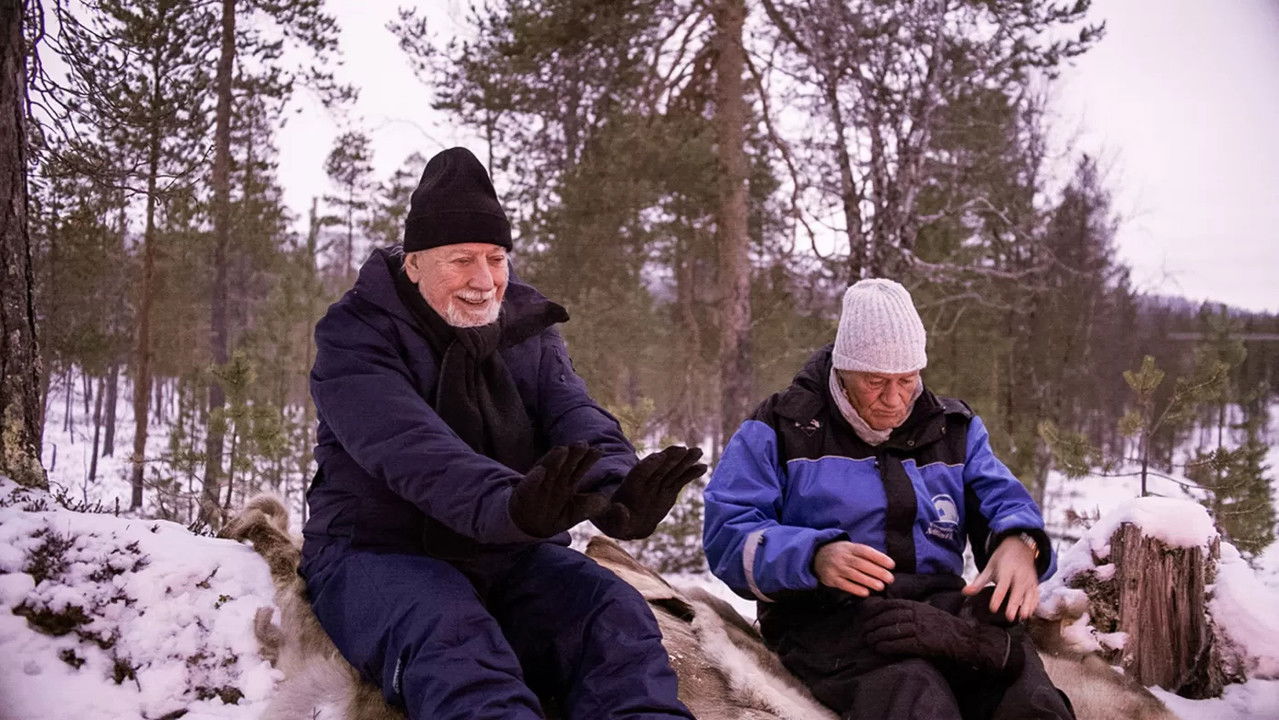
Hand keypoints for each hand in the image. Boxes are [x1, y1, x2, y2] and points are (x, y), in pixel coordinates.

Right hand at [508, 444, 607, 537]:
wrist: (531, 529)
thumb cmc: (555, 516)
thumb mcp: (576, 512)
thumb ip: (591, 506)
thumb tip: (608, 501)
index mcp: (567, 482)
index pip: (580, 467)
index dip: (589, 459)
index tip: (599, 450)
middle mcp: (553, 479)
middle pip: (565, 464)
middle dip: (574, 454)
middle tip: (583, 443)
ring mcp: (539, 484)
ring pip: (548, 470)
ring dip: (554, 460)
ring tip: (563, 449)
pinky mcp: (524, 494)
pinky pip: (528, 485)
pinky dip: (533, 478)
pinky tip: (540, 471)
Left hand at [591, 446, 706, 539]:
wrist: (629, 523)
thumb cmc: (615, 522)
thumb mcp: (610, 520)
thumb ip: (616, 516)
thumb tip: (621, 511)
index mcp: (630, 486)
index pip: (639, 472)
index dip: (649, 464)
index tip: (659, 456)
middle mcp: (646, 482)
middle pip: (659, 467)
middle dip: (670, 458)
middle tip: (682, 449)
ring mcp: (659, 485)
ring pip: (673, 470)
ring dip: (685, 460)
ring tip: (698, 451)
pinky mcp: (669, 490)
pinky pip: (681, 480)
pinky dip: (691, 473)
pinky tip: (703, 467)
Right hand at [813, 541, 894, 596]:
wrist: (815, 556)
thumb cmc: (840, 553)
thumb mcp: (849, 548)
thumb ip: (863, 555)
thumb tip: (884, 565)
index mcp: (849, 548)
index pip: (866, 551)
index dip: (879, 558)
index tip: (892, 565)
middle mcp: (843, 557)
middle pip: (861, 564)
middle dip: (877, 571)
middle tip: (890, 578)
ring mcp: (836, 568)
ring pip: (854, 575)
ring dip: (868, 581)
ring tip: (881, 586)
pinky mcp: (831, 579)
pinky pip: (844, 584)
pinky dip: (855, 589)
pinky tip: (866, 592)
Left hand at [861, 598, 1021, 675]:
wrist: (965, 638)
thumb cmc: (944, 626)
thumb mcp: (928, 611)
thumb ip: (912, 610)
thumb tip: (891, 611)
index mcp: (917, 606)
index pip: (890, 604)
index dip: (875, 610)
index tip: (865, 616)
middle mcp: (917, 615)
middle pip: (887, 617)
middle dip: (872, 624)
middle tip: (863, 631)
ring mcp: (920, 629)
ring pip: (891, 630)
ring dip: (876, 636)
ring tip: (869, 641)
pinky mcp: (923, 643)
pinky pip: (900, 644)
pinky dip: (887, 646)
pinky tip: (879, 648)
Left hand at [962, 534, 1039, 620]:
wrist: (1020, 547)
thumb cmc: (1003, 559)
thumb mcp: (989, 567)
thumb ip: (979, 582)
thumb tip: (965, 592)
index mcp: (1007, 570)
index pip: (1002, 585)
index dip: (997, 597)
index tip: (993, 608)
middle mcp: (1020, 575)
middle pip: (1017, 591)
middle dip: (1014, 604)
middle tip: (1009, 617)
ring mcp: (1029, 580)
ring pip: (1029, 594)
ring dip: (1027, 606)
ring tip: (1022, 617)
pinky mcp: (1035, 584)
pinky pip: (1036, 595)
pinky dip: (1034, 604)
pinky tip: (1029, 613)